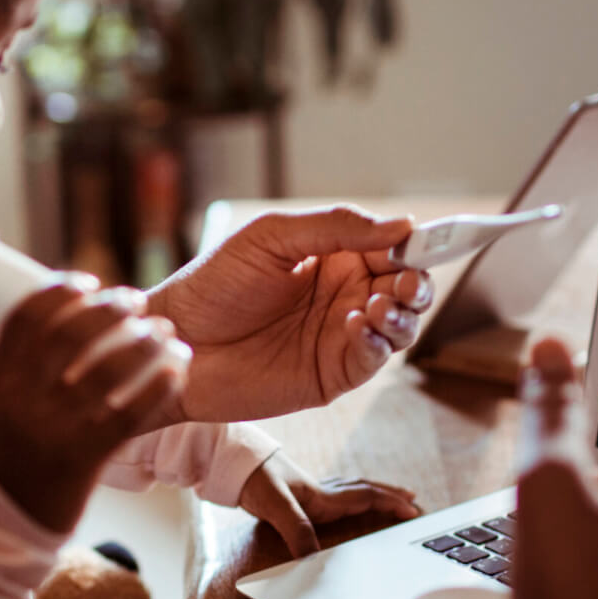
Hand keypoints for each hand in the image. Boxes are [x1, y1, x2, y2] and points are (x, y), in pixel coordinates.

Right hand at [0, 282, 186, 532]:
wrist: (4, 527)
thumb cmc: (10, 458)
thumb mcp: (0, 406)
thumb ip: (23, 368)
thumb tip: (58, 320)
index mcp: (0, 382)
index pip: (26, 318)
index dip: (60, 291)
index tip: (88, 281)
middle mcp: (23, 401)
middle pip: (69, 335)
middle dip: (107, 309)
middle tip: (135, 300)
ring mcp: (55, 430)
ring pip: (105, 371)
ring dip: (142, 343)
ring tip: (164, 331)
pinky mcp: (86, 458)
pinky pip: (130, 414)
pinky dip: (158, 386)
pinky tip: (178, 370)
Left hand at [143, 207, 432, 423]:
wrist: (177, 341)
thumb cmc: (214, 285)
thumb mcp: (272, 238)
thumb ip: (336, 227)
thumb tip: (401, 224)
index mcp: (334, 257)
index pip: (391, 248)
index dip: (412, 244)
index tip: (420, 240)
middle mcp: (344, 295)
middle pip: (406, 288)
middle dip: (417, 283)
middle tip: (404, 282)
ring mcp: (340, 336)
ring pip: (400, 326)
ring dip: (403, 314)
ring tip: (378, 305)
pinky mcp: (331, 374)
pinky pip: (372, 359)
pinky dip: (377, 343)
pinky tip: (356, 325)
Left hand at [238, 451, 419, 557]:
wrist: (232, 464)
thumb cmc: (254, 479)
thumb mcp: (275, 506)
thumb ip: (296, 531)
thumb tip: (313, 561)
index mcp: (323, 496)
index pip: (365, 497)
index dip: (390, 503)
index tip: (413, 509)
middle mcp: (322, 492)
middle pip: (365, 491)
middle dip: (391, 497)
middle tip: (414, 502)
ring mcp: (311, 491)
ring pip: (352, 490)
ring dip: (375, 494)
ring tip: (392, 498)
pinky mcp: (299, 494)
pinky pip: (336, 494)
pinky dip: (351, 496)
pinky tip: (346, 502)